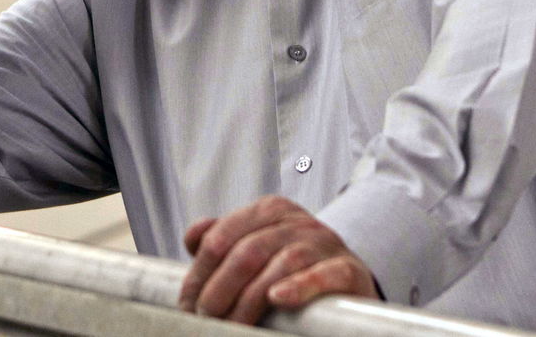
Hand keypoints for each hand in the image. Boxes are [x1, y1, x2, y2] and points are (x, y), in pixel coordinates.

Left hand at [178, 195, 378, 324]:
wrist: (347, 279)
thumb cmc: (295, 266)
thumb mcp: (258, 243)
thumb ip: (224, 238)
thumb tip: (194, 238)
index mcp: (270, 211)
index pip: (222, 235)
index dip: (200, 272)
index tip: (188, 302)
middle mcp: (297, 222)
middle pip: (247, 251)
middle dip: (219, 290)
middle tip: (206, 318)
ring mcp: (324, 243)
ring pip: (280, 264)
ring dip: (249, 300)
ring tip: (232, 324)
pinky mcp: (347, 269)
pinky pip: (323, 274)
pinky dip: (299, 286)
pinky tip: (278, 299)